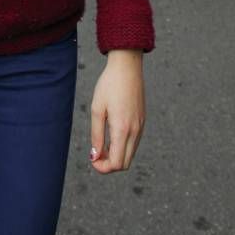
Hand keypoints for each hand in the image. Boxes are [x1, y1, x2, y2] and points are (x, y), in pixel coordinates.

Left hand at [89, 49, 144, 173]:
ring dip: (116, 155)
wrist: (127, 67)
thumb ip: (96, 136)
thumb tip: (95, 156)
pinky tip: (112, 134)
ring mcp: (141, 126)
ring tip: (102, 143)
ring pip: (130, 154)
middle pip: (125, 164)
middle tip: (96, 153)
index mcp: (122, 129)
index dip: (103, 168)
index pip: (117, 163)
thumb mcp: (97, 109)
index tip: (92, 159)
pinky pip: (134, 143)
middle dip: (109, 165)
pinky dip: (123, 146)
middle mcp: (135, 131)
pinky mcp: (142, 121)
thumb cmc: (109, 85)